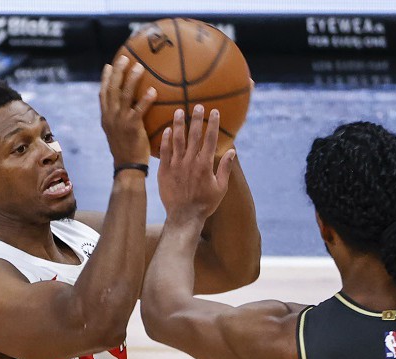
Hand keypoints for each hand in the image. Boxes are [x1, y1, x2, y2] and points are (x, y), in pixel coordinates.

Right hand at [99, 56, 156, 166]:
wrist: (128, 167)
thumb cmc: (128, 151)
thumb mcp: (120, 134)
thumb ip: (122, 120)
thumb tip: (132, 110)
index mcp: (106, 117)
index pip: (103, 93)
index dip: (105, 78)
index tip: (109, 65)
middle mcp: (110, 116)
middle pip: (111, 88)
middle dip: (117, 71)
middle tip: (125, 58)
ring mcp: (120, 120)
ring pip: (124, 94)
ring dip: (132, 79)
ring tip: (140, 67)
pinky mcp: (132, 127)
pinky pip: (139, 109)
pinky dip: (145, 99)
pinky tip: (153, 91)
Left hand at [157, 105, 234, 222]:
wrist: (184, 216)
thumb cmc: (205, 204)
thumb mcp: (220, 188)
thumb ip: (224, 168)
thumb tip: (231, 151)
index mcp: (205, 165)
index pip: (210, 139)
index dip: (212, 124)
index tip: (214, 111)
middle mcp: (190, 162)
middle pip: (194, 135)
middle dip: (196, 119)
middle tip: (197, 106)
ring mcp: (176, 165)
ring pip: (177, 140)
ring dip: (178, 124)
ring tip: (178, 111)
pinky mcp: (164, 171)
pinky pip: (164, 151)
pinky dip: (166, 140)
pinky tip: (167, 130)